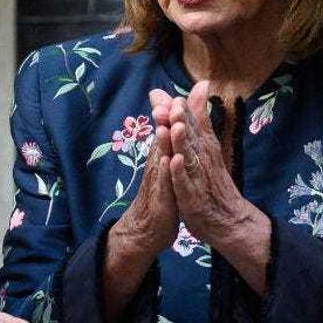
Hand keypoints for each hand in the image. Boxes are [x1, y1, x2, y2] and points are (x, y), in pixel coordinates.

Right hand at [110, 89, 179, 259]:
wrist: (148, 229)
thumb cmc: (161, 195)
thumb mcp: (166, 167)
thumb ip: (167, 144)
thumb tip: (169, 123)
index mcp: (162, 156)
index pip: (165, 131)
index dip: (169, 114)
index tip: (174, 93)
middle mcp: (157, 165)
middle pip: (160, 139)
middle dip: (164, 121)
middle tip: (165, 100)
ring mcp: (158, 182)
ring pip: (160, 158)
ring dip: (162, 142)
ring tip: (166, 125)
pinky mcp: (161, 199)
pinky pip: (163, 183)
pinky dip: (165, 172)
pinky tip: (167, 161)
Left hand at [167, 81, 244, 246]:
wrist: (229, 219)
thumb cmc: (213, 180)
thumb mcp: (207, 145)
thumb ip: (201, 116)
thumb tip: (201, 84)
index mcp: (204, 145)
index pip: (193, 124)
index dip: (182, 110)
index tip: (173, 95)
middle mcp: (202, 158)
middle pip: (191, 137)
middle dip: (181, 120)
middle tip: (174, 103)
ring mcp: (198, 178)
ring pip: (189, 157)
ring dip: (182, 142)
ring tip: (176, 126)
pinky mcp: (193, 197)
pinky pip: (185, 184)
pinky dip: (181, 172)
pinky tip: (175, 162)